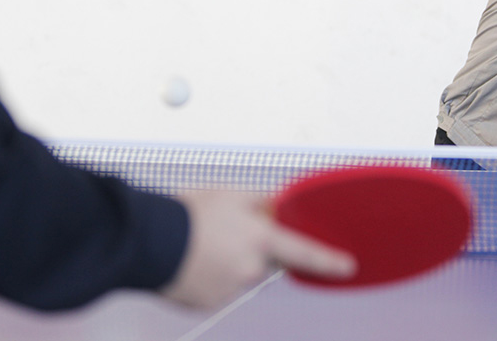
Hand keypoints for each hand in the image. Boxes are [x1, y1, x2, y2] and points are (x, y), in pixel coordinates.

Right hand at [160, 191, 355, 309]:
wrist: (150, 239)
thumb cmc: (189, 213)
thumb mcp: (232, 194)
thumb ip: (261, 202)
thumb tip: (276, 206)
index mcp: (260, 240)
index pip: (305, 252)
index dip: (329, 260)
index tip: (347, 266)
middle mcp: (250, 269)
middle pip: (263, 261)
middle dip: (251, 248)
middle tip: (223, 232)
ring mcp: (229, 289)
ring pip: (238, 274)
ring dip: (227, 261)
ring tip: (200, 243)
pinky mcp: (208, 302)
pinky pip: (217, 287)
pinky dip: (209, 275)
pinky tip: (192, 259)